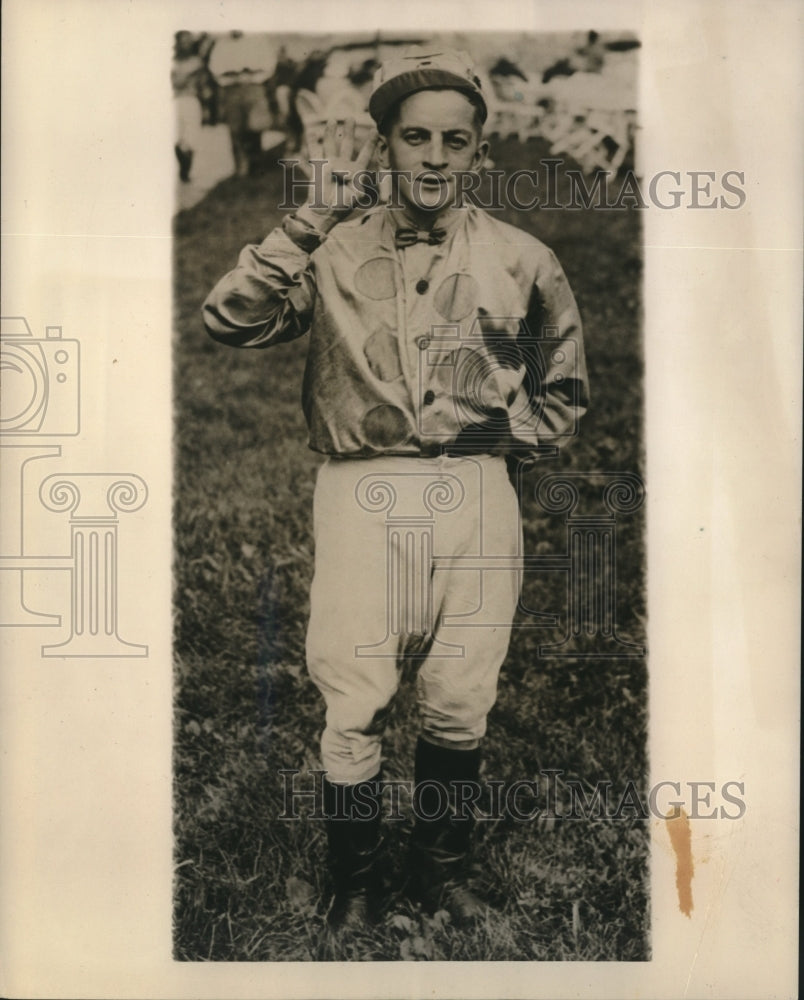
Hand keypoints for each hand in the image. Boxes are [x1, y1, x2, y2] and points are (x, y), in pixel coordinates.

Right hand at [296, 118, 379, 232]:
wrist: (326, 211)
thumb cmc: (343, 205)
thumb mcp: (357, 194)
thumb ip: (357, 179)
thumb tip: (344, 168)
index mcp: (356, 173)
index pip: (365, 155)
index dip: (370, 143)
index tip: (376, 131)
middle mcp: (344, 166)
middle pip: (348, 145)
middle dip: (349, 131)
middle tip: (351, 117)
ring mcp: (331, 165)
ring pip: (332, 144)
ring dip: (332, 132)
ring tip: (333, 119)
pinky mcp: (319, 167)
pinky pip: (315, 152)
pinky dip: (313, 143)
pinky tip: (311, 132)